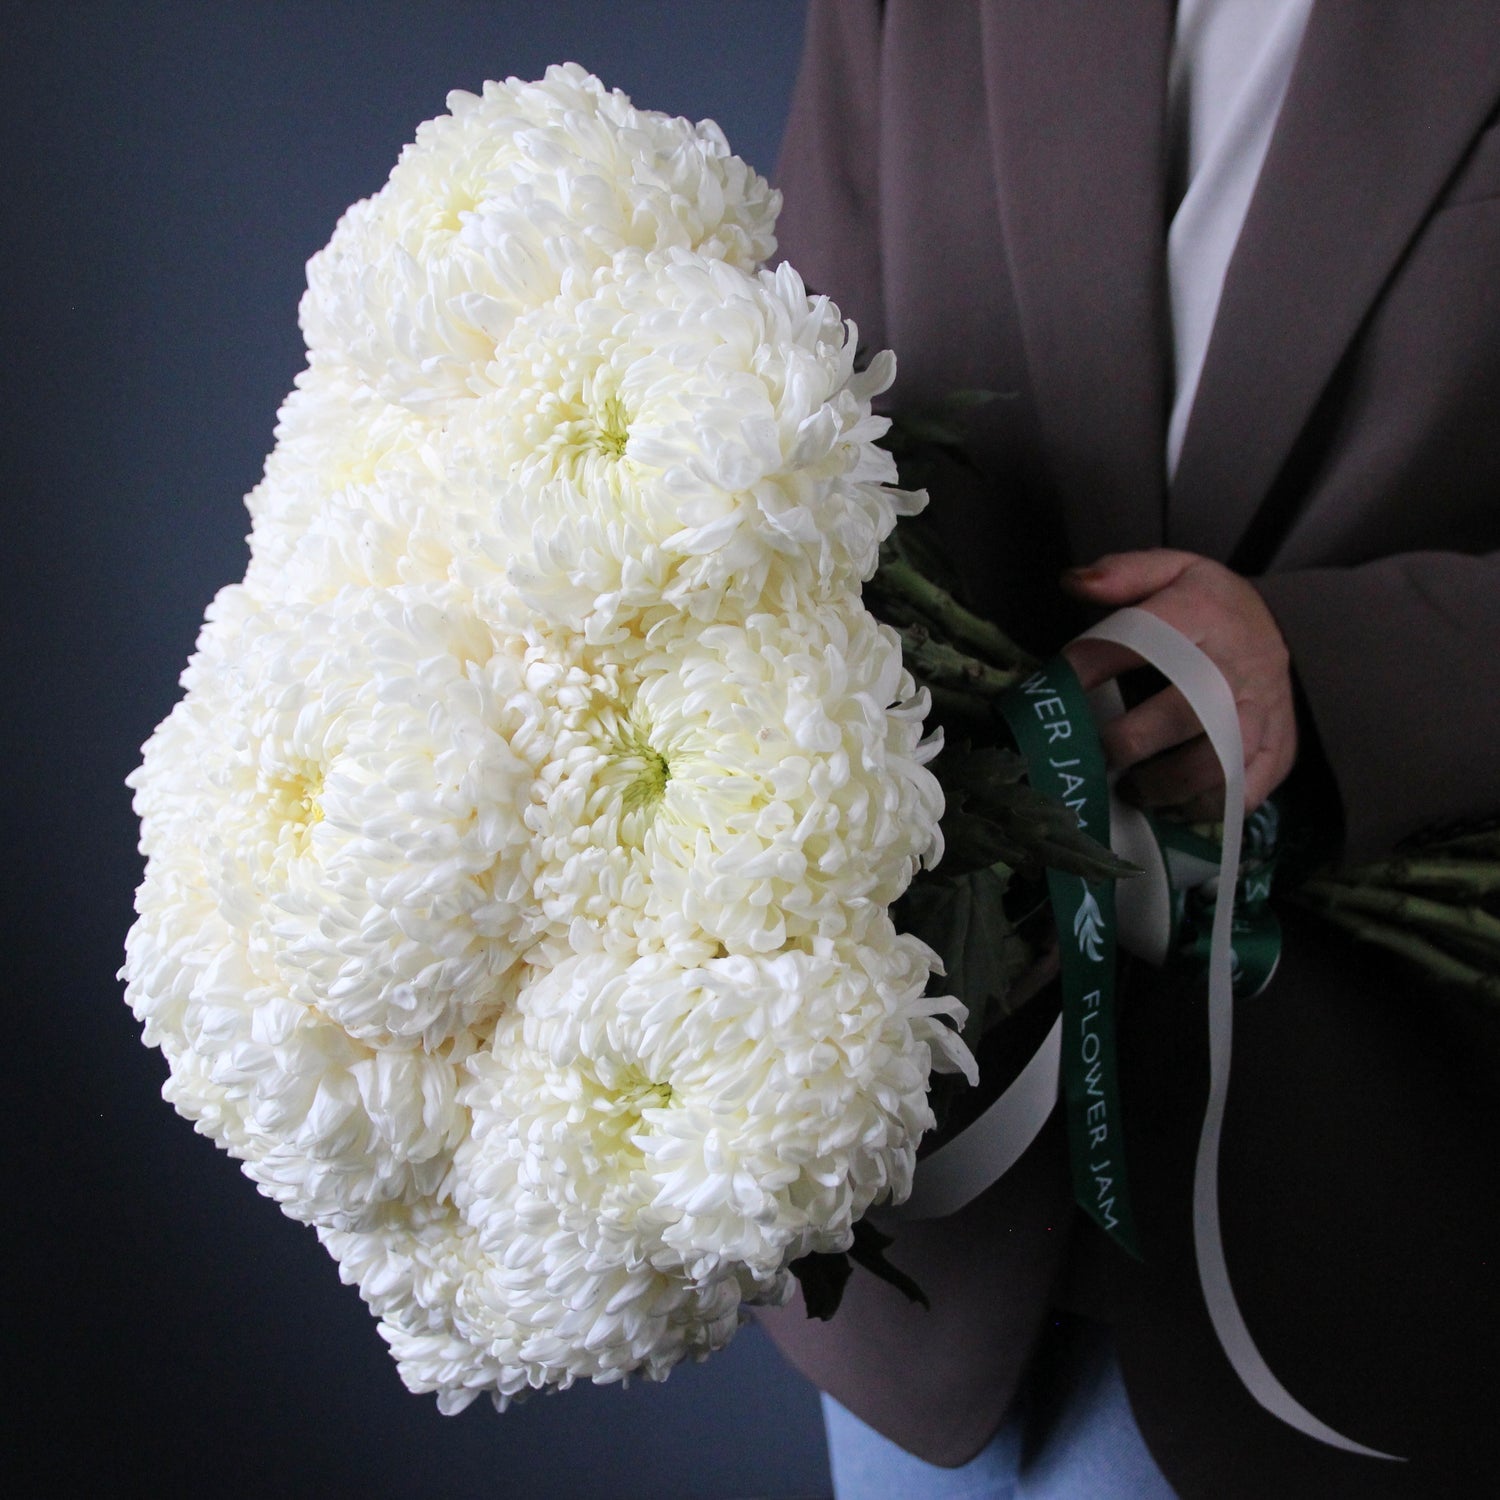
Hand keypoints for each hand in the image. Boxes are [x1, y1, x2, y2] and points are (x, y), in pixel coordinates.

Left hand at [1059, 550, 1296, 819]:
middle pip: (1185, 712)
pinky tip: (1169, 803)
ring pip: (1216, 763)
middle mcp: (1239, 664)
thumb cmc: (1210, 607)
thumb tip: (1072, 582)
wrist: (1284, 630)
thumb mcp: (1173, 570)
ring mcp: (1263, 712)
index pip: (1144, 639)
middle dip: (1131, 739)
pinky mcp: (1277, 751)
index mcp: (1207, 613)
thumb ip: (1123, 573)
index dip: (1093, 665)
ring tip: (1129, 787)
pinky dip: (1200, 807)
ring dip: (1163, 784)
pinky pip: (1242, 793)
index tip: (1059, 688)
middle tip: (1097, 752)